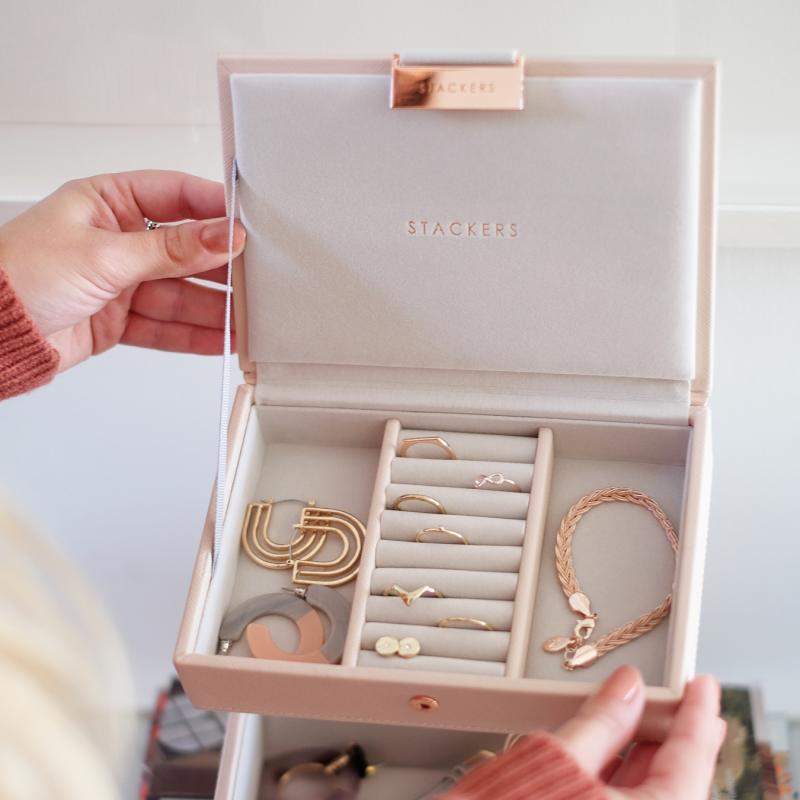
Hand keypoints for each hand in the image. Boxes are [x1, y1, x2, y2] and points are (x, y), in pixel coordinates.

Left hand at [0, 170, 245, 370]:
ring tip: (246, 317)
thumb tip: (221, 235)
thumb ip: (170, 250)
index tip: (246, 225)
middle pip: (184, 251)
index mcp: (107, 203)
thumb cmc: (18, 274)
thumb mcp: (104, 254)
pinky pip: (166, 326)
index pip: (174, 196)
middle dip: (220, 267)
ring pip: (181, 293)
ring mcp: (121, 282)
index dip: (213, 209)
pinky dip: (193, 334)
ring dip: (213, 307)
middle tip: (255, 277)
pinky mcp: (120, 320)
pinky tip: (222, 338)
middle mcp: (118, 240)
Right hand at [557, 666, 725, 797]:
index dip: (697, 713)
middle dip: (675, 733)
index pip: (691, 756)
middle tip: (680, 697)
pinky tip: (610, 752)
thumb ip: (600, 722)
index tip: (704, 684)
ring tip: (639, 715)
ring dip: (646, 754)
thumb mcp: (564, 759)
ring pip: (654, 791)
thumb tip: (628, 684)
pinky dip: (624, 776)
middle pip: (677, 776)